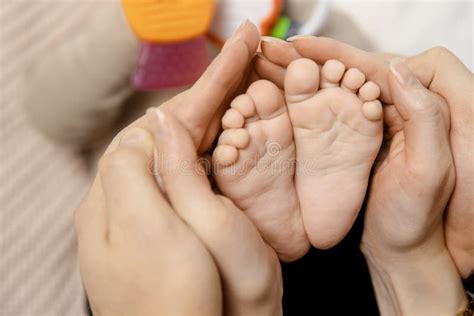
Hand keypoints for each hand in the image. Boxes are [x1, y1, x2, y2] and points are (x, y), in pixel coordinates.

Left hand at [75, 22, 282, 313]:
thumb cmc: (177, 302)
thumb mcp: (154, 231)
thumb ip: (149, 171)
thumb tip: (156, 121)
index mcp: (117, 196)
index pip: (157, 127)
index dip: (199, 93)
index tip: (235, 63)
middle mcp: (131, 203)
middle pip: (168, 135)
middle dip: (206, 98)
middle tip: (241, 66)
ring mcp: (156, 216)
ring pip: (181, 152)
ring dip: (210, 119)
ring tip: (239, 92)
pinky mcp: (179, 230)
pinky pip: (193, 175)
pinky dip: (213, 149)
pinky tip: (229, 139)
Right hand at [256, 37, 473, 276]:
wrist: (401, 250)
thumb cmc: (416, 219)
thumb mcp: (429, 171)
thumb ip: (425, 117)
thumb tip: (398, 68)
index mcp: (414, 108)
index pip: (371, 68)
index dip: (333, 53)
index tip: (298, 45)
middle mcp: (388, 112)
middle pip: (345, 74)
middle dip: (308, 60)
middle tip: (271, 51)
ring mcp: (366, 128)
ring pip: (330, 91)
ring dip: (298, 77)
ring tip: (264, 68)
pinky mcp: (350, 145)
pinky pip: (323, 116)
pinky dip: (298, 103)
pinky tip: (275, 98)